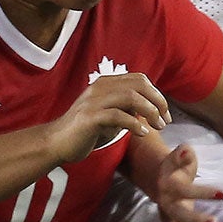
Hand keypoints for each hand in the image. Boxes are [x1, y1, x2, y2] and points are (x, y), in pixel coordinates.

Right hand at [46, 72, 169, 161]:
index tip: (165, 113)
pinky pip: (118, 115)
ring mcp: (94, 100)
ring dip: (150, 112)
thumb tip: (148, 110)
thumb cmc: (85, 131)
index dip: (157, 94)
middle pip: (139, 85)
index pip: (140, 79)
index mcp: (106, 83)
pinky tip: (142, 133)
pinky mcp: (89, 117)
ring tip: (158, 127)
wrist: (57, 142)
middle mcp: (100, 87)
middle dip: (158, 102)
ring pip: (131, 97)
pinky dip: (134, 124)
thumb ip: (127, 109)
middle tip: (165, 120)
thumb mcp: (110, 115)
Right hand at [153, 142, 222, 221]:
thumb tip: (186, 152)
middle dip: (195, 220)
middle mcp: (165, 203)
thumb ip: (183, 154)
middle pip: (177, 215)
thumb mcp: (178, 156)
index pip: (184, 191)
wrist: (156, 177)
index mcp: (168, 186)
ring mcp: (167, 217)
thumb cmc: (175, 167)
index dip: (202, 193)